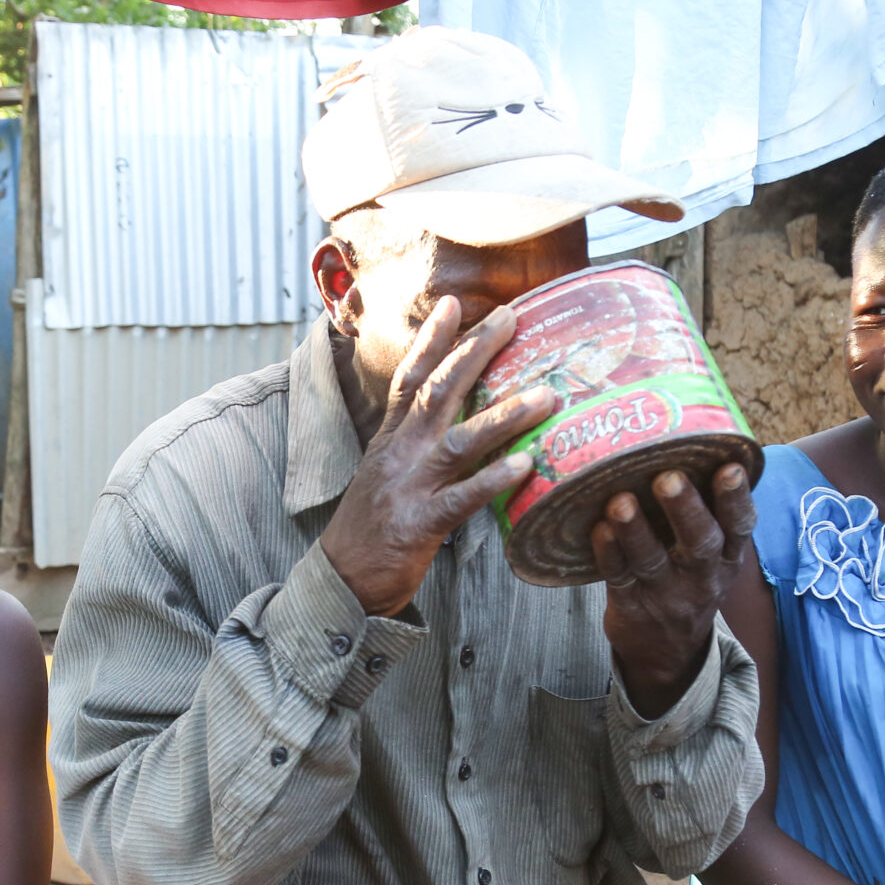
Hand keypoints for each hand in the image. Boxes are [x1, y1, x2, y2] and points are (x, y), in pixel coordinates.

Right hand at [319, 298, 557, 616]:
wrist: (338, 583)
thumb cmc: (369, 533)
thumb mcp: (385, 477)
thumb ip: (414, 449)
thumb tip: (454, 425)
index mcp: (390, 441)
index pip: (409, 378)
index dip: (431, 339)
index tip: (454, 302)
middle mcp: (399, 454)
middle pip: (438, 391)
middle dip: (475, 351)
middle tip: (511, 317)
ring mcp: (409, 487)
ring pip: (459, 439)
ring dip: (504, 415)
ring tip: (546, 396)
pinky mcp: (420, 524)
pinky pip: (463, 498)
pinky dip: (494, 479)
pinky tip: (527, 465)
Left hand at [591, 464, 756, 716]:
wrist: (668, 653)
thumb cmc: (687, 581)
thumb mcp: (712, 557)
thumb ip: (704, 512)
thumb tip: (688, 442)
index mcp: (728, 557)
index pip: (739, 526)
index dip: (736, 498)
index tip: (729, 468)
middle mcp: (702, 575)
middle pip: (701, 542)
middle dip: (686, 509)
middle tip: (669, 478)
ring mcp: (667, 593)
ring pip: (652, 560)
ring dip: (636, 530)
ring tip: (621, 501)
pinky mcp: (632, 606)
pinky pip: (618, 578)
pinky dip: (608, 553)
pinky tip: (598, 529)